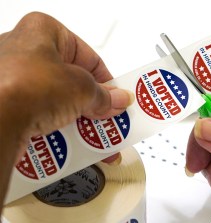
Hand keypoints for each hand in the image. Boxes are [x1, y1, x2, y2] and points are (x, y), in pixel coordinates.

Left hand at [0, 12, 132, 208]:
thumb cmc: (26, 87)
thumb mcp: (82, 88)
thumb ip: (103, 95)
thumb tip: (116, 99)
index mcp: (43, 31)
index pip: (88, 57)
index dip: (107, 80)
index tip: (118, 97)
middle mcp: (25, 51)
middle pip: (73, 81)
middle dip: (93, 103)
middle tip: (109, 116)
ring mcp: (14, 78)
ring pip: (57, 100)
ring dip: (78, 119)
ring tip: (94, 134)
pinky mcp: (8, 103)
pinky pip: (41, 114)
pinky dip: (59, 127)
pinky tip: (73, 141)